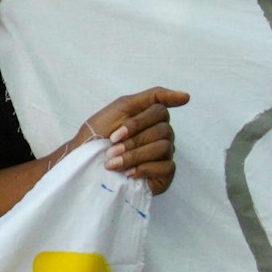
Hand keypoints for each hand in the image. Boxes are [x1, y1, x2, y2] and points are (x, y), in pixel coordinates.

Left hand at [73, 87, 187, 194]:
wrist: (85, 161)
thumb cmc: (100, 134)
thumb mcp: (121, 108)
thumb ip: (152, 96)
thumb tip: (187, 96)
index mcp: (152, 118)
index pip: (160, 110)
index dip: (137, 122)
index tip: (116, 133)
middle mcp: (162, 135)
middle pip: (162, 130)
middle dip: (132, 140)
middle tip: (111, 149)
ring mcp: (164, 154)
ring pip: (164, 147)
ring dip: (134, 155)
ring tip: (114, 163)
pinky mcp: (164, 174)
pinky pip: (166, 167)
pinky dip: (144, 169)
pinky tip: (128, 173)